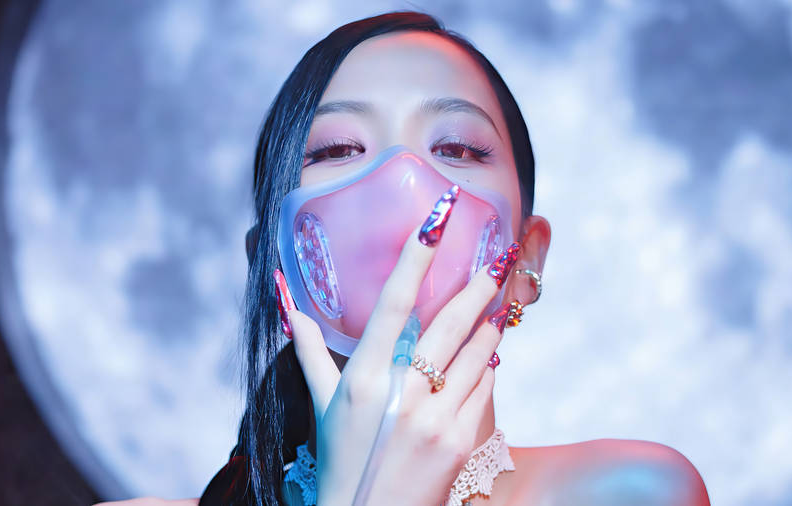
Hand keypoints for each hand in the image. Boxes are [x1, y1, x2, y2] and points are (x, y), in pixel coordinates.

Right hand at [276, 190, 518, 504]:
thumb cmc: (341, 461)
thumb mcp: (322, 404)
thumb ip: (308, 349)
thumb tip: (289, 303)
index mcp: (364, 377)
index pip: (393, 303)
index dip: (416, 258)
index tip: (436, 221)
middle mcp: (402, 393)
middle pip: (450, 323)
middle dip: (480, 284)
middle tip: (502, 254)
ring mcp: (436, 417)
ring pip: (476, 352)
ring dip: (491, 322)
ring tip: (501, 295)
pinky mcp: (461, 440)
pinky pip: (484, 387)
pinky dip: (488, 364)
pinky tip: (489, 350)